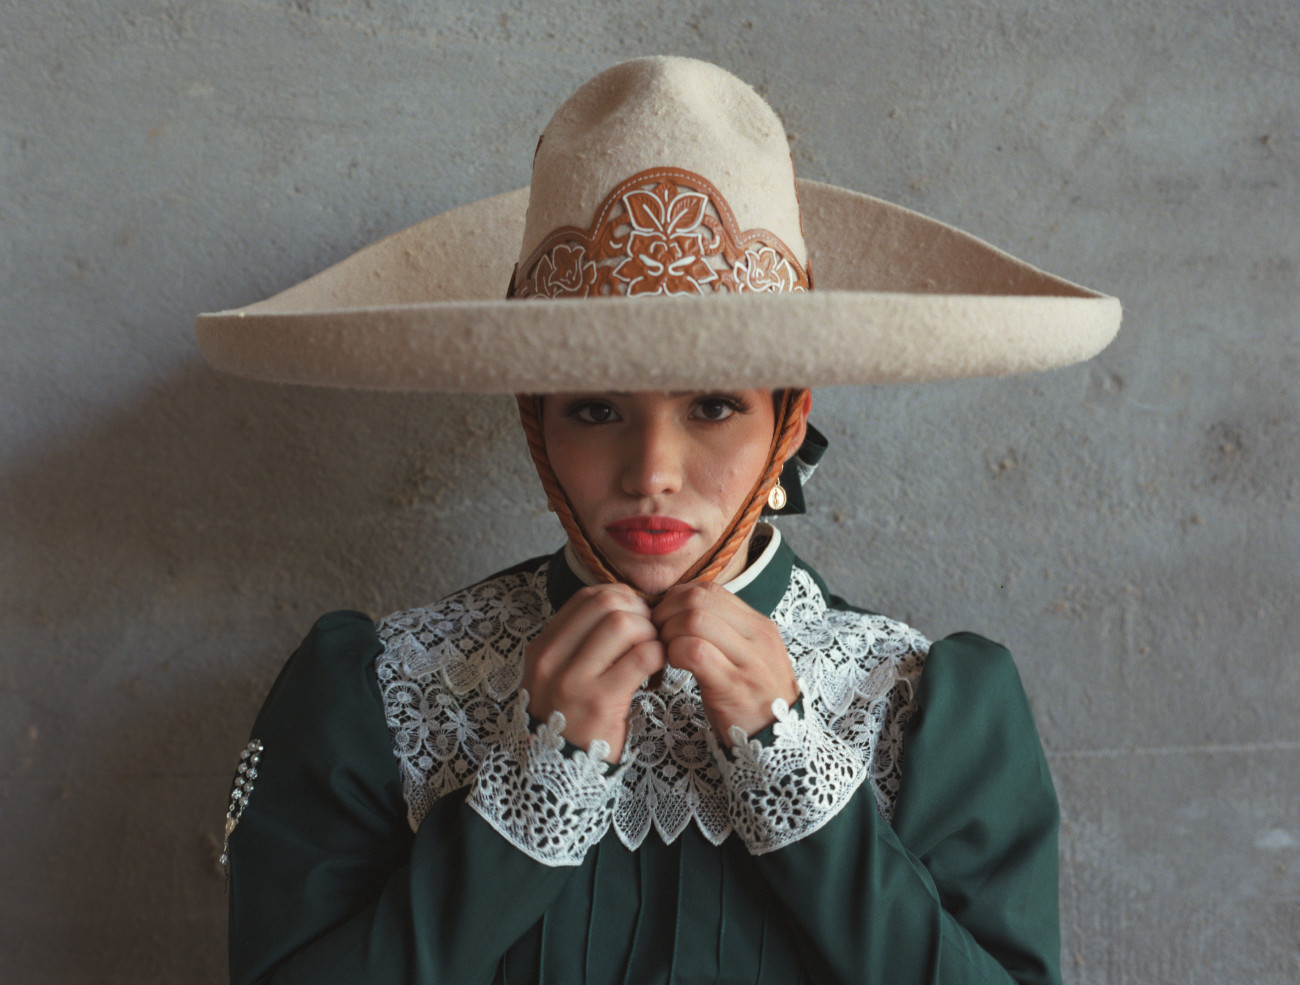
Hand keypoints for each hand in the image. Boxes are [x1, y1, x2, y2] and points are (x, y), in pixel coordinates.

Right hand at [523, 583, 665, 761]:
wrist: (555, 776)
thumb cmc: (568, 721)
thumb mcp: (557, 677)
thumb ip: (580, 644)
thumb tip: (626, 606)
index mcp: (542, 649)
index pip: (587, 597)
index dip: (621, 598)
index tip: (636, 616)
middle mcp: (551, 660)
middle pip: (608, 604)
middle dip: (639, 612)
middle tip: (650, 633)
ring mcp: (573, 681)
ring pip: (624, 624)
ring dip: (649, 632)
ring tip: (654, 651)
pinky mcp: (600, 702)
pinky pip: (641, 657)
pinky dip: (658, 654)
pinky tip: (658, 668)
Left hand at [652, 582, 797, 742]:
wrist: (780, 742)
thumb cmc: (752, 700)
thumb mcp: (746, 657)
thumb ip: (722, 632)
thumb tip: (678, 609)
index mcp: (760, 625)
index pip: (710, 589)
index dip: (677, 599)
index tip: (664, 619)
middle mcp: (758, 636)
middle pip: (698, 599)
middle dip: (666, 613)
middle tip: (656, 635)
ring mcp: (749, 660)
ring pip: (694, 620)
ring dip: (667, 633)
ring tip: (663, 652)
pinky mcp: (734, 686)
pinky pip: (694, 651)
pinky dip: (673, 654)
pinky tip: (673, 667)